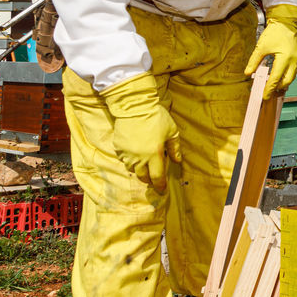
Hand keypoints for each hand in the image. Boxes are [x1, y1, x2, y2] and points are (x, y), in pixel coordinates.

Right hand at [101, 72, 180, 191]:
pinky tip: (135, 154)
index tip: (162, 190)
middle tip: (154, 178)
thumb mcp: (172, 131)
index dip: (160, 185)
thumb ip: (175, 148)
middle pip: (143, 176)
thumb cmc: (157, 117)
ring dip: (139, 170)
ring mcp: (127, 153)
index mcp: (155, 155)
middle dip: (149, 179)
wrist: (134, 106)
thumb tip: (178, 161)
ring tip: (145, 166)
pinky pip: (124, 159)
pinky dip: (130, 160)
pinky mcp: (118, 147)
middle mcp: (139, 157)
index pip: (157, 177)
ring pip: (132, 169)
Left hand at [244, 4, 296, 97]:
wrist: (287, 22)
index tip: (264, 96)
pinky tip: (278, 77)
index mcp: (284, 58)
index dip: (269, 88)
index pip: (276, 78)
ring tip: (272, 87)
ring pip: (291, 77)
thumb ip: (254, 61)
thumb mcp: (262, 46)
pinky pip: (292, 72)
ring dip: (282, 83)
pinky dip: (285, 77)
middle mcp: (293, 61)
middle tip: (268, 93)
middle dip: (277, 88)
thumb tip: (248, 73)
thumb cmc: (275, 32)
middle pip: (287, 81)